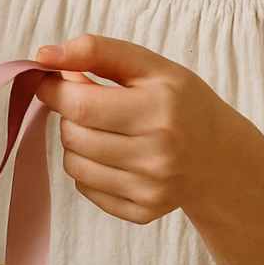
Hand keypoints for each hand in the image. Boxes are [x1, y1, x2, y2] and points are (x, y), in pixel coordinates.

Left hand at [33, 34, 248, 225]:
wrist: (219, 156)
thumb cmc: (180, 103)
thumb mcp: (149, 65)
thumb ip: (97, 52)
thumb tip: (44, 56)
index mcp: (160, 109)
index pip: (79, 104)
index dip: (54, 90)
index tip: (51, 81)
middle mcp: (158, 154)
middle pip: (73, 136)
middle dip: (69, 115)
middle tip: (89, 104)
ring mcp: (151, 189)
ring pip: (74, 165)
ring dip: (76, 143)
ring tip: (102, 130)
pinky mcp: (143, 212)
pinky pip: (86, 188)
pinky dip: (89, 169)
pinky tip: (113, 155)